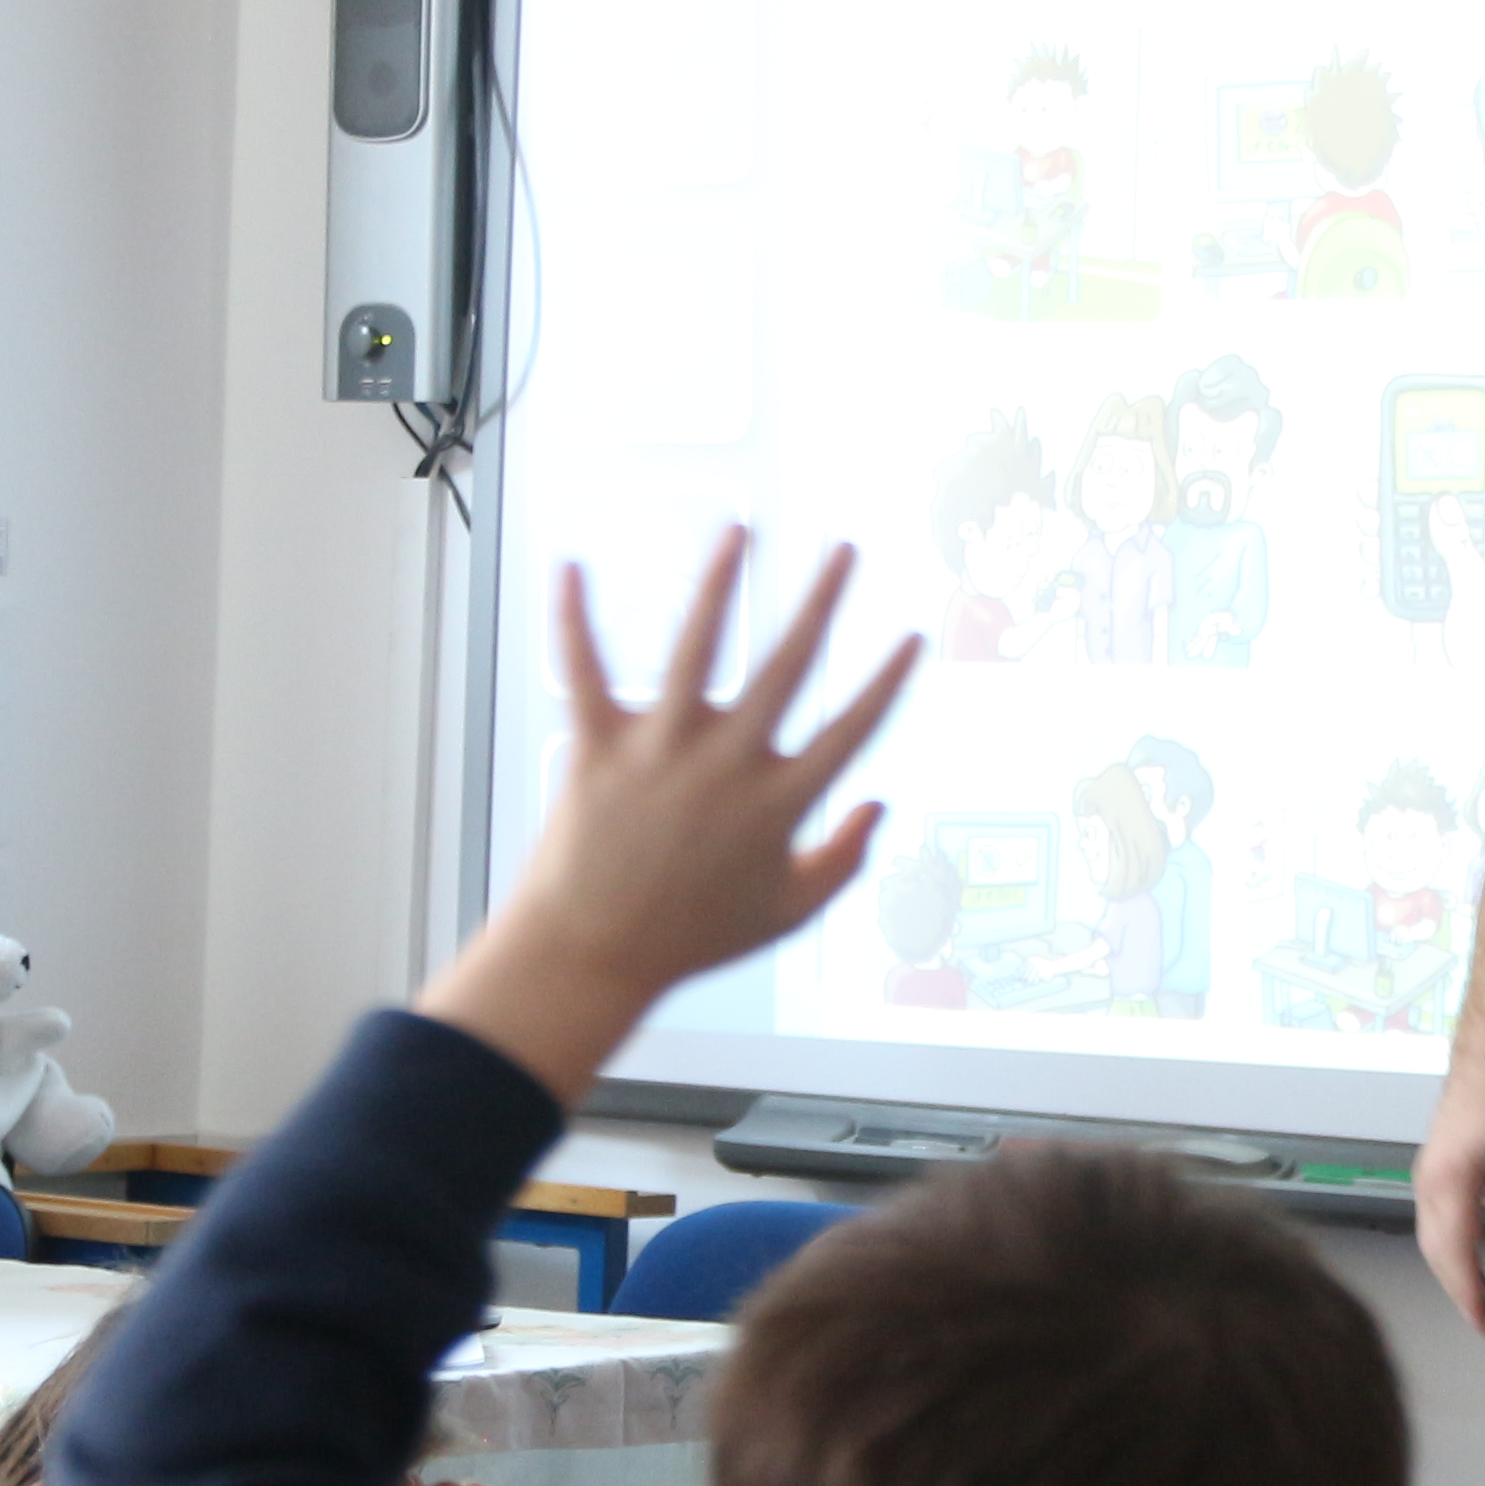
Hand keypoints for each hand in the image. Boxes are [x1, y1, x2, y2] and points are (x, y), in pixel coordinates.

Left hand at [422, 533, 919, 1103]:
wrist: (591, 955)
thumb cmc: (692, 938)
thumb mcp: (787, 913)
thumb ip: (843, 862)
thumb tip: (880, 805)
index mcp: (780, 803)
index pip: (851, 728)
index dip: (887, 680)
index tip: (913, 635)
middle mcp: (727, 764)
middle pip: (787, 665)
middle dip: (822, 601)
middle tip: (844, 549)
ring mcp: (661, 749)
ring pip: (696, 645)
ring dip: (720, 582)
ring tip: (739, 531)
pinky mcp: (598, 746)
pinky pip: (583, 669)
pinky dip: (574, 616)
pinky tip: (571, 566)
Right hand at [1412, 1052, 1484, 1344]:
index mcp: (1453, 1180)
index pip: (1456, 1252)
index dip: (1471, 1296)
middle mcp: (1429, 1186)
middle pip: (1438, 1256)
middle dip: (1463, 1296)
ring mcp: (1424, 1183)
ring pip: (1433, 1246)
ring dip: (1457, 1280)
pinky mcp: (1430, 1181)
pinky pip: (1436, 1230)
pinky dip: (1453, 1258)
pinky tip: (1477, 1275)